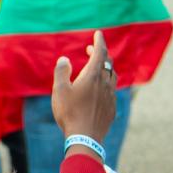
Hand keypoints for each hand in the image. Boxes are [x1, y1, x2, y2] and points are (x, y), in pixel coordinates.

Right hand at [51, 30, 116, 146]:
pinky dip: (107, 83)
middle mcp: (105, 83)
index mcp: (92, 75)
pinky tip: (102, 89)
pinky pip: (112, 91)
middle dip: (101, 53)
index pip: (100, 52)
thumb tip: (65, 59)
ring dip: (106, 67)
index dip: (99, 41)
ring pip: (112, 76)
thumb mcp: (59, 91)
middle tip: (92, 50)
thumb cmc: (70, 113)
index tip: (98, 34)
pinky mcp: (112, 108)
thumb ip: (61, 72)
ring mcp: (110, 96)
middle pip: (107, 62)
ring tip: (99, 68)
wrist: (85, 138)